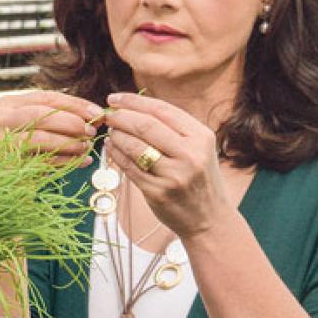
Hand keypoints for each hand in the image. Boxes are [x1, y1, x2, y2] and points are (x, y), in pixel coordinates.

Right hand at [0, 91, 104, 164]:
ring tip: (86, 147)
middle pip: (41, 115)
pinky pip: (40, 161)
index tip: (97, 112)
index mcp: (7, 104)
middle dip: (72, 122)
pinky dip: (65, 161)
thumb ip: (56, 118)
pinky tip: (81, 162)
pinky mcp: (4, 165)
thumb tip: (94, 116)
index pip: (46, 97)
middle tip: (91, 131)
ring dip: (69, 142)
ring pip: (40, 138)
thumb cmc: (19, 150)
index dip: (75, 104)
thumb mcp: (34, 127)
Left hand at [103, 92, 233, 239]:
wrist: (210, 219)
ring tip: (110, 132)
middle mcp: (190, 154)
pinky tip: (111, 148)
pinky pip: (129, 167)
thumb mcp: (198, 148)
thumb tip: (132, 106)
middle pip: (145, 126)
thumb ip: (173, 127)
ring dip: (116, 136)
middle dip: (120, 117)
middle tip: (107, 114)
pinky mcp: (158, 192)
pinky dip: (116, 155)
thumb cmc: (198, 177)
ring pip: (134, 146)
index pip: (161, 110)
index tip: (114, 98)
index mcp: (201, 137)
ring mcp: (174, 175)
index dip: (133, 101)